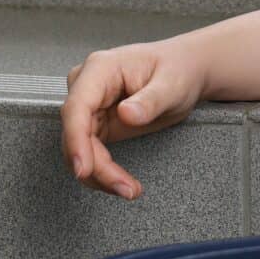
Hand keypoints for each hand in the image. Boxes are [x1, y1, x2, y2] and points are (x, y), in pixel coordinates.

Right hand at [61, 40, 206, 200]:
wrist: (183, 70)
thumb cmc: (177, 69)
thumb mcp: (172, 85)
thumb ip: (150, 100)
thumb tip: (126, 114)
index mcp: (100, 69)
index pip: (77, 107)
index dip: (76, 140)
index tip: (83, 169)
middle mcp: (87, 86)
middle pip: (76, 134)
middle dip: (96, 167)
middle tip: (125, 188)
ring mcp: (89, 106)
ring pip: (80, 149)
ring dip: (100, 174)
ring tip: (130, 189)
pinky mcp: (95, 124)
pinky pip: (90, 152)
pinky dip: (104, 172)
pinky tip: (122, 182)